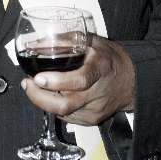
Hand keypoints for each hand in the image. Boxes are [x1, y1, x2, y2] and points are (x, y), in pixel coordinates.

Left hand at [20, 35, 134, 125]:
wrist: (133, 81)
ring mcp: (95, 109)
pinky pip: (67, 117)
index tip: (38, 77)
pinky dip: (54, 107)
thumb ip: (68, 40)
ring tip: (33, 88)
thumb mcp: (93, 41)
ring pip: (63, 113)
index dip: (56, 82)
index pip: (79, 80)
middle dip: (39, 97)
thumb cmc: (111, 58)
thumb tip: (40, 42)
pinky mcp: (92, 119)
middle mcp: (98, 92)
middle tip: (27, 84)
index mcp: (100, 68)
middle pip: (65, 104)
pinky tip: (50, 96)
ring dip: (43, 101)